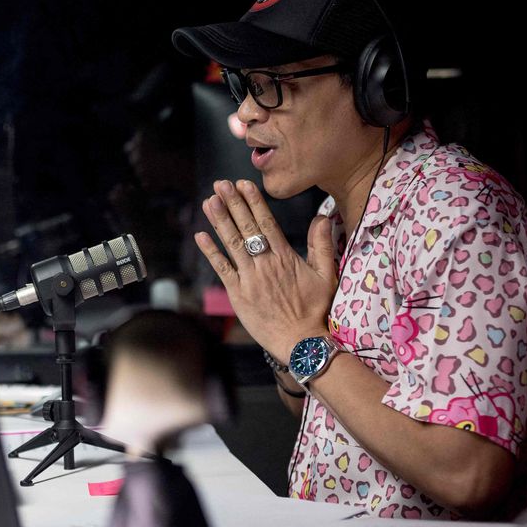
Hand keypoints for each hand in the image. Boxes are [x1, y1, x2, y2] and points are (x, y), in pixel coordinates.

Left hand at [195, 179, 336, 357]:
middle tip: (220, 184)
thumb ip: (322, 244)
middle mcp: (264, 263)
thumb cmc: (316, 310)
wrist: (301, 341)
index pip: (266, 223)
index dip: (253, 202)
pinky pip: (221, 268)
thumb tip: (322, 217)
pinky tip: (201, 235)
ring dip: (219, 221)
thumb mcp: (326, 275)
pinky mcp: (237, 294)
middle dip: (233, 204)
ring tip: (210, 201)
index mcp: (284, 257)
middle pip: (246, 228)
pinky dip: (211, 252)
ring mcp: (249, 278)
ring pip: (231, 244)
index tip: (243, 185)